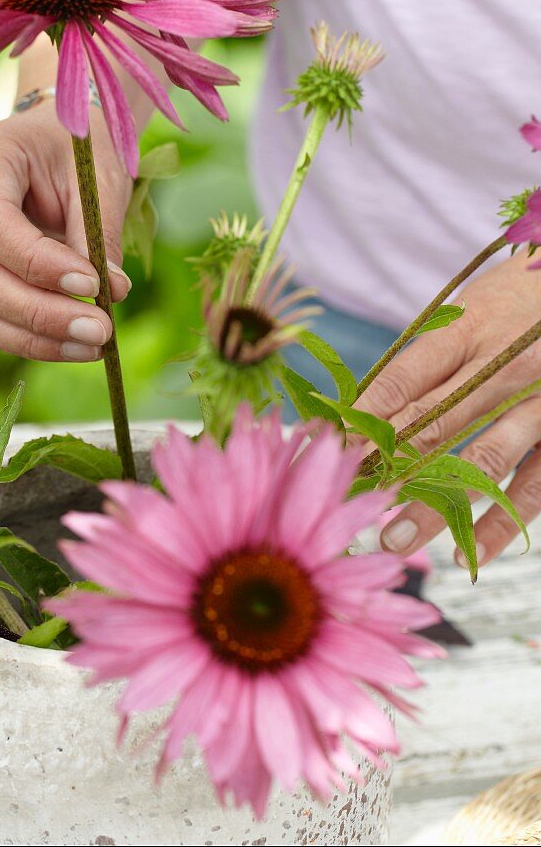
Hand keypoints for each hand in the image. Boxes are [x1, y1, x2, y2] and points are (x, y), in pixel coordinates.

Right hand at [0, 106, 132, 362]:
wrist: (54, 142)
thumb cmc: (77, 151)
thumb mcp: (97, 176)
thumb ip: (100, 232)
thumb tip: (111, 293)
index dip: (38, 264)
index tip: (92, 284)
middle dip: (40, 313)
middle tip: (100, 330)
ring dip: (34, 338)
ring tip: (93, 345)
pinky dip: (27, 340)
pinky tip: (73, 345)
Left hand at [357, 251, 540, 566]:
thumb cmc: (516, 299)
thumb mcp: (469, 308)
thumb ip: (427, 356)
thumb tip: (365, 409)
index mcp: (470, 327)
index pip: (405, 376)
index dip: (365, 414)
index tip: (330, 448)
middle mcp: (505, 367)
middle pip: (435, 424)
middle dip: (386, 466)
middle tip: (347, 502)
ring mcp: (539, 403)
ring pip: (480, 464)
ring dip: (432, 505)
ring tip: (391, 538)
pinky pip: (533, 488)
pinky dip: (501, 523)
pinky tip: (465, 551)